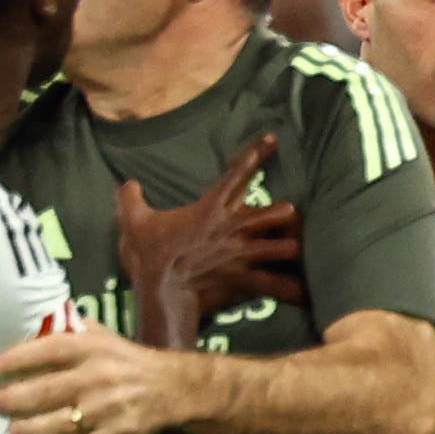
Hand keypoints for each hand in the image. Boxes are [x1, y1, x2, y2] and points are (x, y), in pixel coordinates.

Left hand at [0, 325, 201, 433]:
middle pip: (47, 391)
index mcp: (92, 349)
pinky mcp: (116, 433)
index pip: (49, 350)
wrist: (171, 387)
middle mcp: (96, 377)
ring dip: (32, 429)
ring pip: (60, 424)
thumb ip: (72, 331)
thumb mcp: (103, 336)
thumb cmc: (127, 360)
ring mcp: (105, 409)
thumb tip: (35, 323)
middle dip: (15, 400)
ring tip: (14, 430)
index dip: (20, 358)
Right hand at [117, 133, 298, 351]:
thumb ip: (130, 200)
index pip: (237, 174)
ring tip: (302, 249)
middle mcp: (232, 228)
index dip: (256, 154)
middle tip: (293, 212)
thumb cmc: (150, 257)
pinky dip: (291, 290)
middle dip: (285, 213)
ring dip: (292, 246)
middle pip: (271, 212)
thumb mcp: (133, 223)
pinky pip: (274, 284)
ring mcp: (242, 254)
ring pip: (281, 246)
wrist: (162, 294)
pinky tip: (309, 294)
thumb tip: (125, 184)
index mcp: (210, 208)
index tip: (274, 139)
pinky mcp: (244, 280)